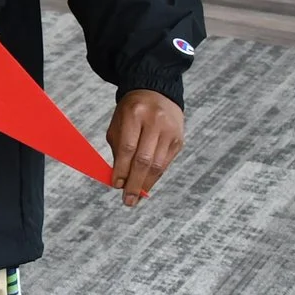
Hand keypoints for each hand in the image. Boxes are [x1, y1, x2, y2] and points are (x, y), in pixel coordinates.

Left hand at [106, 88, 183, 204]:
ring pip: (158, 164)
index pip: (128, 148)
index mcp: (135, 114)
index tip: (115, 185)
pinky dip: (155, 176)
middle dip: (135, 183)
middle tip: (128, 200)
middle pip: (145, 159)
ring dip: (146, 184)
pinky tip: (146, 185)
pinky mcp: (179, 140)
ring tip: (136, 197)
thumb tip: (119, 178)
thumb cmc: (131, 112)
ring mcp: (170, 131)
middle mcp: (155, 122)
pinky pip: (166, 163)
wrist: (156, 93)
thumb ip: (118, 148)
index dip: (122, 169)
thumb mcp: (118, 123)